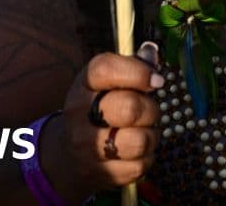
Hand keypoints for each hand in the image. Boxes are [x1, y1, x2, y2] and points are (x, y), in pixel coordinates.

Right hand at [43, 45, 162, 196]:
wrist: (69, 156)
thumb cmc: (99, 111)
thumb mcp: (108, 84)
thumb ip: (132, 67)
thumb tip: (151, 52)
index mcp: (83, 85)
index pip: (105, 69)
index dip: (137, 71)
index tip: (156, 81)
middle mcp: (79, 114)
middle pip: (129, 107)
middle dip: (150, 109)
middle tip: (149, 111)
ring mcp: (87, 147)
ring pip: (139, 140)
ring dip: (151, 136)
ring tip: (142, 132)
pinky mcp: (101, 173)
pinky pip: (140, 165)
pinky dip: (146, 158)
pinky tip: (135, 152)